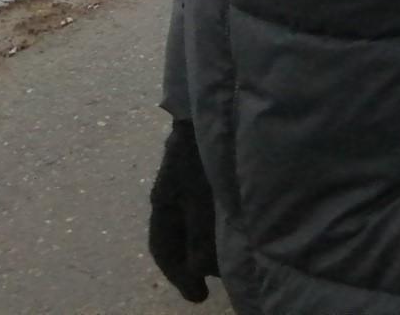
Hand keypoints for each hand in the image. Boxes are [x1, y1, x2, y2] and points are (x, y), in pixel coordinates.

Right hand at [149, 118, 219, 302]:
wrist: (209, 104)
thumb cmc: (201, 152)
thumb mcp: (201, 197)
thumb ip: (201, 235)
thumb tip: (198, 271)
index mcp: (164, 202)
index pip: (163, 248)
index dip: (178, 276)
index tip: (198, 297)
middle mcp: (173, 195)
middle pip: (179, 238)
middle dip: (195, 262)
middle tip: (217, 278)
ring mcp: (189, 183)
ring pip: (195, 224)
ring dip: (208, 243)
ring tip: (231, 257)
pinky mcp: (207, 172)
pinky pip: (208, 209)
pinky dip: (219, 224)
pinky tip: (236, 226)